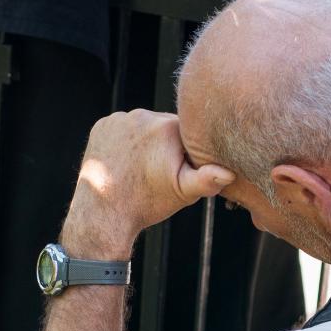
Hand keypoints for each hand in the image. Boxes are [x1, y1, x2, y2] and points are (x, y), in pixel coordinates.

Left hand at [60, 110, 234, 260]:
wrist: (104, 215)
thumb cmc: (147, 203)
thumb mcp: (184, 193)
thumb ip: (208, 179)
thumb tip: (228, 172)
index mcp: (168, 126)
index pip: (188, 130)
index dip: (188, 150)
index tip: (181, 169)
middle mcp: (143, 115)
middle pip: (165, 125)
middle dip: (167, 144)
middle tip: (160, 170)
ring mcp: (120, 119)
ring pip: (143, 125)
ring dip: (146, 141)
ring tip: (142, 167)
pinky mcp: (102, 125)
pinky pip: (122, 127)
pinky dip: (125, 140)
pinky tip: (126, 161)